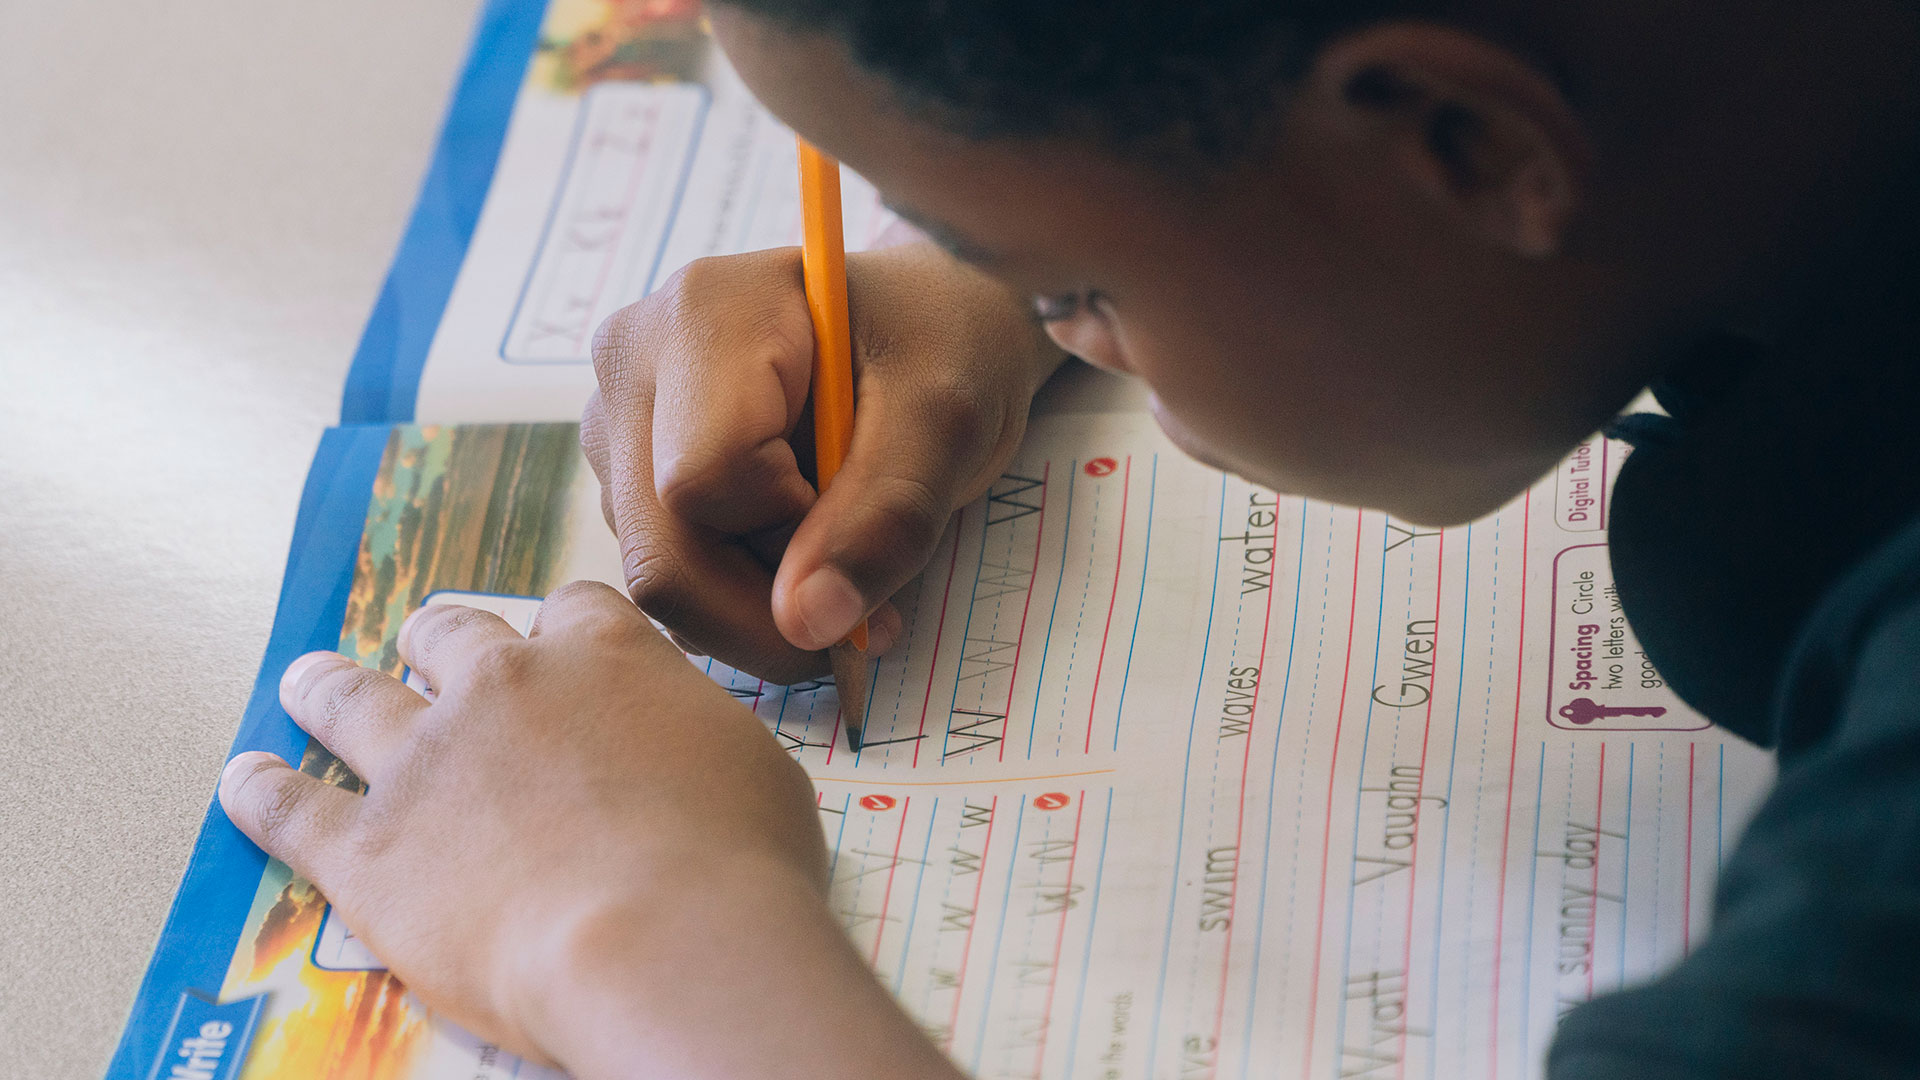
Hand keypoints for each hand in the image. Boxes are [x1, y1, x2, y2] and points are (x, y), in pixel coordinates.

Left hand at [218, 584, 960, 1079]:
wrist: (662, 937)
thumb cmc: (738, 863)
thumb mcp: (754, 768)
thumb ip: (697, 735)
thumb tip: (691, 746)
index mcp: (605, 656)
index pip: (571, 609)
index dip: (560, 630)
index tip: (554, 648)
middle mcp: (504, 685)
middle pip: (450, 634)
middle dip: (435, 640)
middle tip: (423, 646)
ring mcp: (425, 762)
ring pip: (351, 698)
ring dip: (323, 686)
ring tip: (304, 679)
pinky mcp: (366, 848)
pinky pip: (290, 806)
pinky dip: (260, 790)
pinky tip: (243, 777)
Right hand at [582, 241, 1065, 681]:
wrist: (922, 321)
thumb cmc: (939, 344)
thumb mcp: (947, 420)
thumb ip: (885, 519)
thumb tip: (805, 624)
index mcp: (704, 313)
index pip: (703, 481)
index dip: (791, 533)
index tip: (866, 511)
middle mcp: (632, 363)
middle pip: (662, 550)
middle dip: (771, 609)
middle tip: (869, 616)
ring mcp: (618, 424)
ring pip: (661, 579)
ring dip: (763, 607)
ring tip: (844, 559)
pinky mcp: (625, 476)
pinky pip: (667, 578)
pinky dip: (742, 600)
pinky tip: (802, 556)